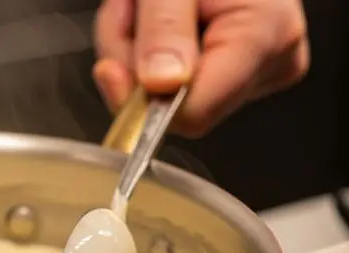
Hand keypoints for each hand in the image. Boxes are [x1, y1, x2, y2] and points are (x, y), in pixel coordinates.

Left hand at [93, 0, 309, 136]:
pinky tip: (157, 19)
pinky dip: (148, 53)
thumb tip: (161, 84)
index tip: (110, 68)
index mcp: (267, 34)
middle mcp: (272, 59)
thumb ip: (164, 27)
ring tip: (144, 6)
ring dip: (135, 53)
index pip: (195, 112)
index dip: (141, 99)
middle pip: (175, 105)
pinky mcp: (237, 71)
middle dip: (135, 62)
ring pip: (166, 96)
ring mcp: (257, 69)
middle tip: (130, 11)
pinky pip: (173, 83)